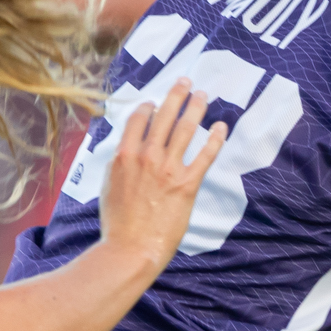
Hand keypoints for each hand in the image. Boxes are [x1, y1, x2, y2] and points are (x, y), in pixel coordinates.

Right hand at [98, 80, 225, 265]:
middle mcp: (146, 157)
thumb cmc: (117, 223)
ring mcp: (168, 169)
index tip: (155, 101)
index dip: (148, 106)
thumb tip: (125, 152)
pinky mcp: (187, 185)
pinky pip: (204, 156)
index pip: (138, 120)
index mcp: (124, 156)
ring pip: (185, 129)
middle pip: (164, 116)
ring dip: (196, 108)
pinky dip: (215, 139)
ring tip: (203, 95)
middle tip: (185, 82)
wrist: (130, 248)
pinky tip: (221, 127)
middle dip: (176, 95)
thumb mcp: (108, 187)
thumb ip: (119, 165)